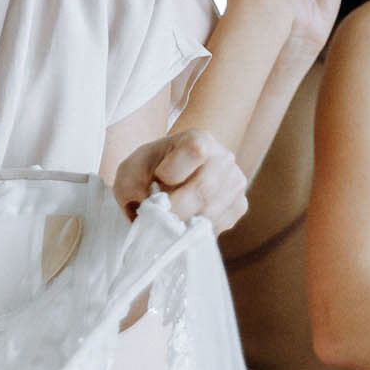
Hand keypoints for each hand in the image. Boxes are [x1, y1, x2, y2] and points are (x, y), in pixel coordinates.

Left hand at [110, 128, 247, 229]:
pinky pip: (217, 226)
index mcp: (198, 138)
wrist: (171, 175)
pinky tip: (184, 222)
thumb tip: (149, 211)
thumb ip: (132, 188)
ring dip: (183, 223)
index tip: (158, 179)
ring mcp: (235, 182)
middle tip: (158, 216)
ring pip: (210, 213)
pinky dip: (195, 231)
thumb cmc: (151, 171)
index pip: (195, 151)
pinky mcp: (239, 206)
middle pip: (204, 190)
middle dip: (174, 210)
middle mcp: (224, 157)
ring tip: (168, 219)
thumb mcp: (131, 171)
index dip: (172, 173)